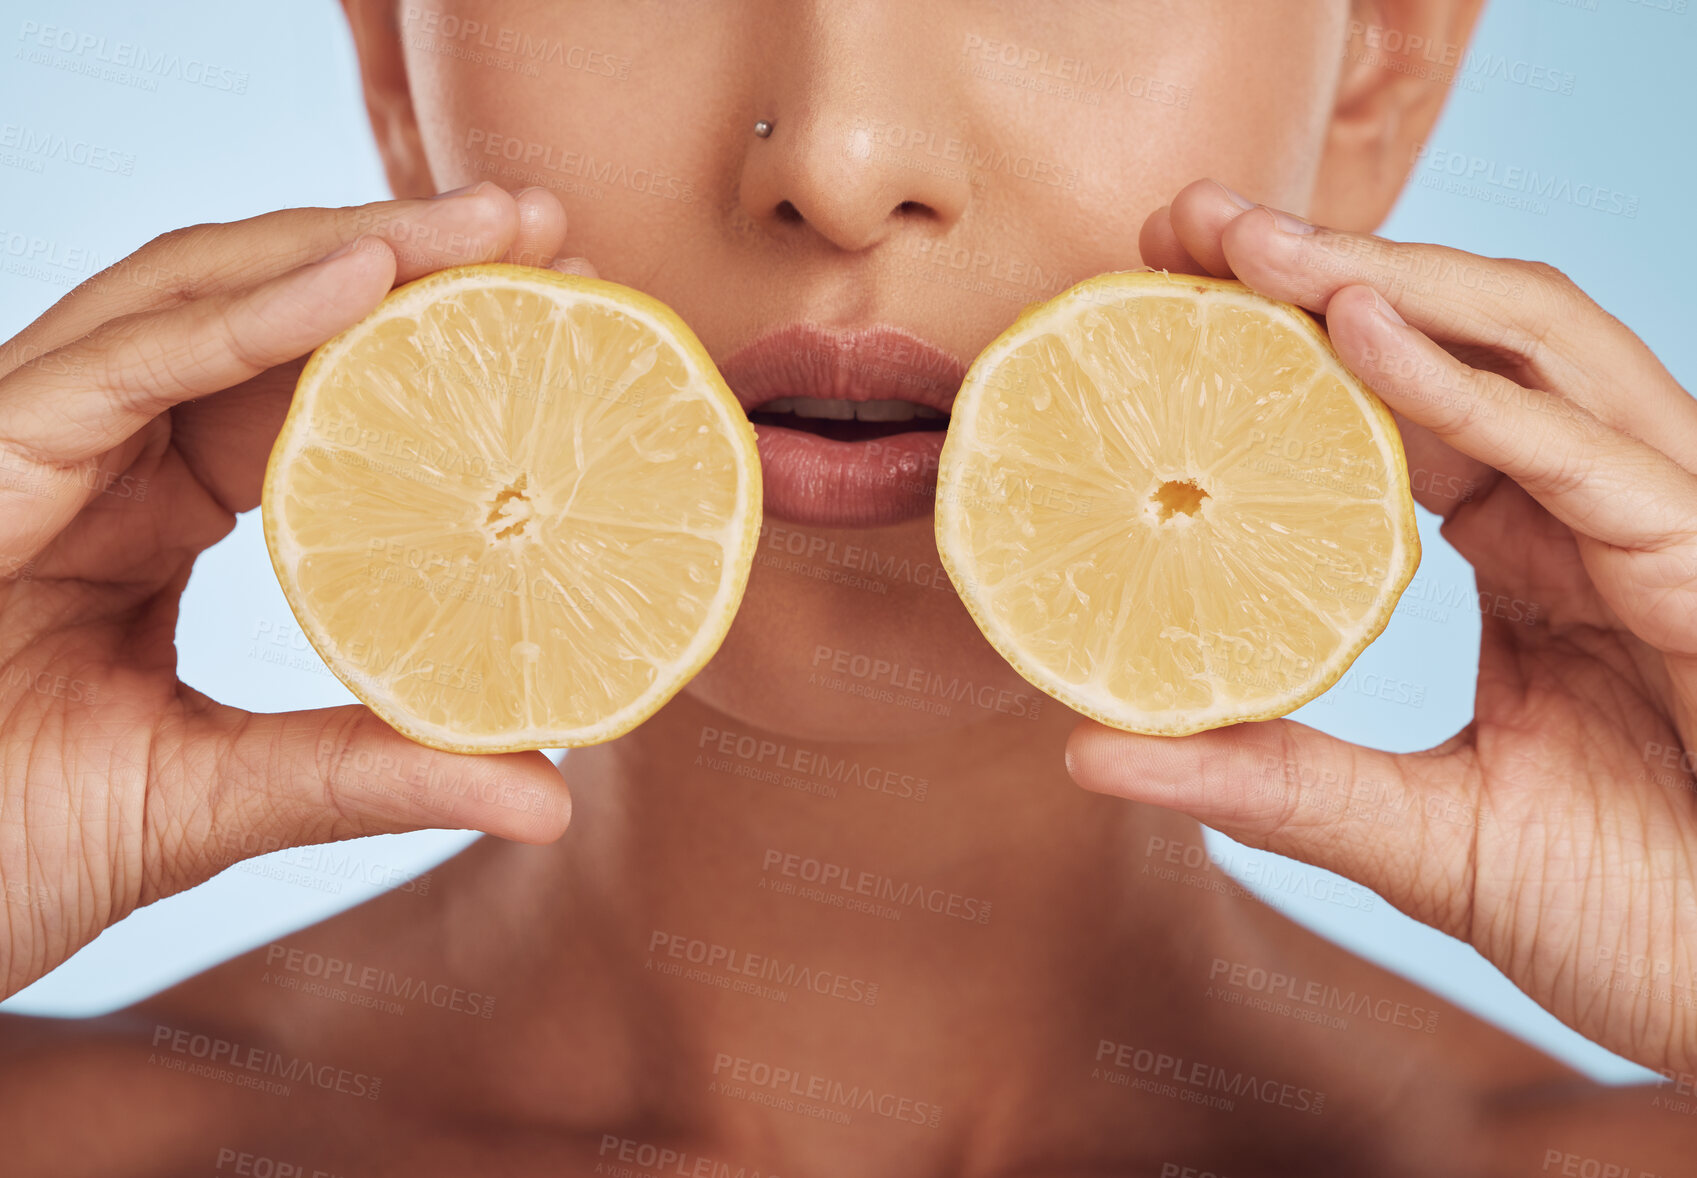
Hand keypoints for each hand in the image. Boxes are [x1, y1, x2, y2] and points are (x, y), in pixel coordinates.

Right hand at [0, 182, 591, 997]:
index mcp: (148, 511)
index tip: (561, 326)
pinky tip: (370, 280)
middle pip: (261, 311)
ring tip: (496, 225)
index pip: (305, 390)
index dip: (428, 349)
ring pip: (197, 298)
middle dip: (407, 258)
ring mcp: (32, 439)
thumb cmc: (6, 850)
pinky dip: (248, 315)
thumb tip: (550, 795)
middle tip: (549, 227)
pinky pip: (124, 363)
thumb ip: (368, 774)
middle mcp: (97, 453)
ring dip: (351, 248)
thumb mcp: (220, 800)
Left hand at [1066, 178, 1696, 1073]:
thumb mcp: (1418, 838)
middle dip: (1322, 266)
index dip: (1289, 339)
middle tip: (1176, 223)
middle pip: (1465, 334)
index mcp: (1535, 549)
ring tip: (1238, 247)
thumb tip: (1086, 748)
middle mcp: (1594, 507)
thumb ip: (1272, 780)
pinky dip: (1470, 390)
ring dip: (1384, 279)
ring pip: (1532, 345)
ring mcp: (1660, 518)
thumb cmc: (1633, 920)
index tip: (1159, 295)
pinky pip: (1583, 453)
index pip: (1405, 400)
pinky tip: (1356, 330)